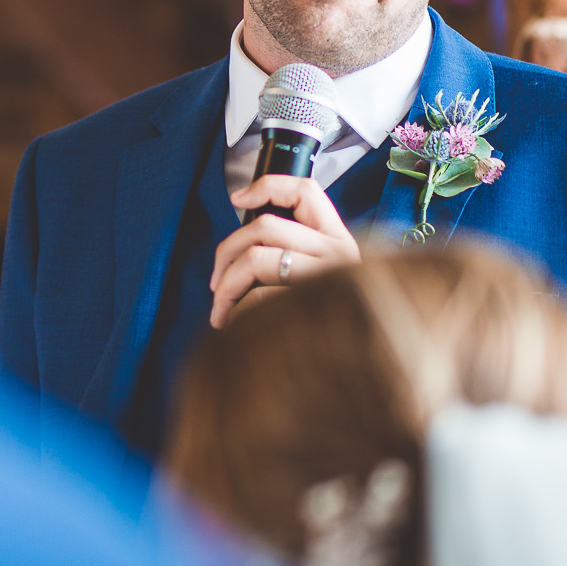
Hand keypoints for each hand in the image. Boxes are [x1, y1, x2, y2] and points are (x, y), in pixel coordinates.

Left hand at [208, 175, 361, 327]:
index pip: (307, 191)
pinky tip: (238, 328)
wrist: (352, 379)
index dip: (268, 186)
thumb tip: (241, 246)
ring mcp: (329, 280)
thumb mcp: (317, 281)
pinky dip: (238, 311)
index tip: (238, 198)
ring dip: (226, 285)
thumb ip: (292, 255)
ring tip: (220, 310)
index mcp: (341, 241)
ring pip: (256, 257)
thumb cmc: (323, 330)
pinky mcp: (313, 307)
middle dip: (226, 251)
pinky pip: (258, 296)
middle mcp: (341, 255)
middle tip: (214, 281)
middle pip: (265, 226)